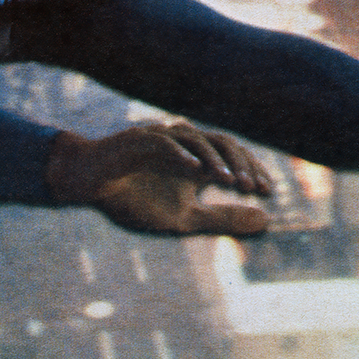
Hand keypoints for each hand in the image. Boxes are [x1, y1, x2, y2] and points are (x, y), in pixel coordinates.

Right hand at [44, 122, 273, 235]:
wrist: (91, 186)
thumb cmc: (134, 199)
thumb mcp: (184, 218)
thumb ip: (222, 218)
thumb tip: (267, 221)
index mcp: (196, 161)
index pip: (233, 156)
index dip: (253, 170)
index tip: (267, 192)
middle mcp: (184, 145)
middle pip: (222, 142)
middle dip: (240, 162)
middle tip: (253, 186)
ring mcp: (162, 139)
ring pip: (196, 138)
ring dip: (215, 158)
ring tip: (229, 180)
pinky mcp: (138, 139)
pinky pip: (164, 142)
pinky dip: (181, 154)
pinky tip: (195, 170)